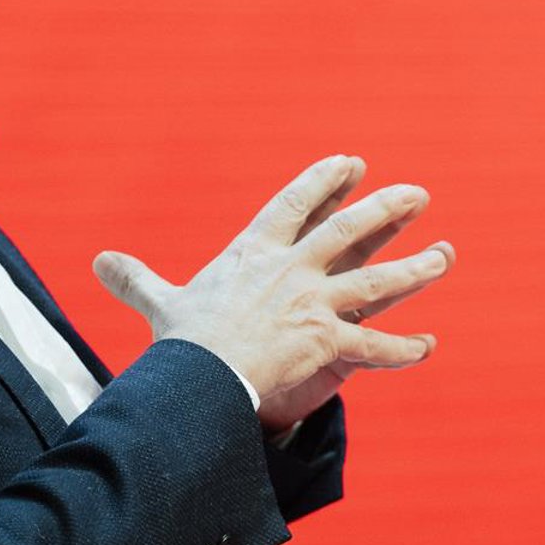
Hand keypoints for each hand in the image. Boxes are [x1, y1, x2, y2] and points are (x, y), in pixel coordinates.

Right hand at [93, 155, 454, 429]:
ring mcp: (315, 305)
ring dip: (416, 269)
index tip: (353, 164)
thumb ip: (137, 280)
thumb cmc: (180, 343)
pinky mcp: (328, 342)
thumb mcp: (161, 303)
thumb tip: (99, 262)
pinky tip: (428, 346)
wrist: (198, 380)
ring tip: (445, 255)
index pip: (296, 205)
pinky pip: (375, 347)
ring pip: (378, 282)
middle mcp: (293, 270)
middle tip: (418, 194)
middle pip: (350, 231)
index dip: (326, 182)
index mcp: (256, 253)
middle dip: (387, 209)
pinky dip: (403, 349)